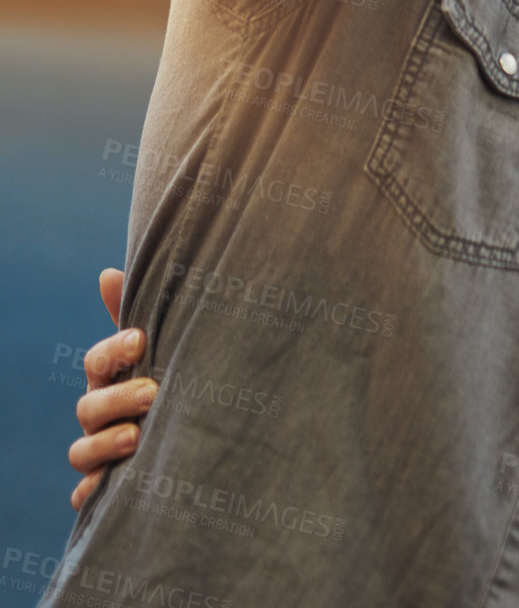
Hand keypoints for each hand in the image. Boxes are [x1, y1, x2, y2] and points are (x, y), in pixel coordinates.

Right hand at [68, 268, 158, 511]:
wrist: (188, 435)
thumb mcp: (158, 350)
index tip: (141, 339)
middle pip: (88, 407)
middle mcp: (98, 415)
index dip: (115, 350)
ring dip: (103, 444)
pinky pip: (85, 496)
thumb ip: (134, 316)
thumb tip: (107, 273)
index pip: (97, 360)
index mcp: (109, 378)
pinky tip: (110, 487)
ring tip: (135, 438)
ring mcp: (97, 453)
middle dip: (117, 399)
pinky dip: (92, 492)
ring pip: (80, 451)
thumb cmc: (167, 380)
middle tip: (153, 393)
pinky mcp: (103, 488)